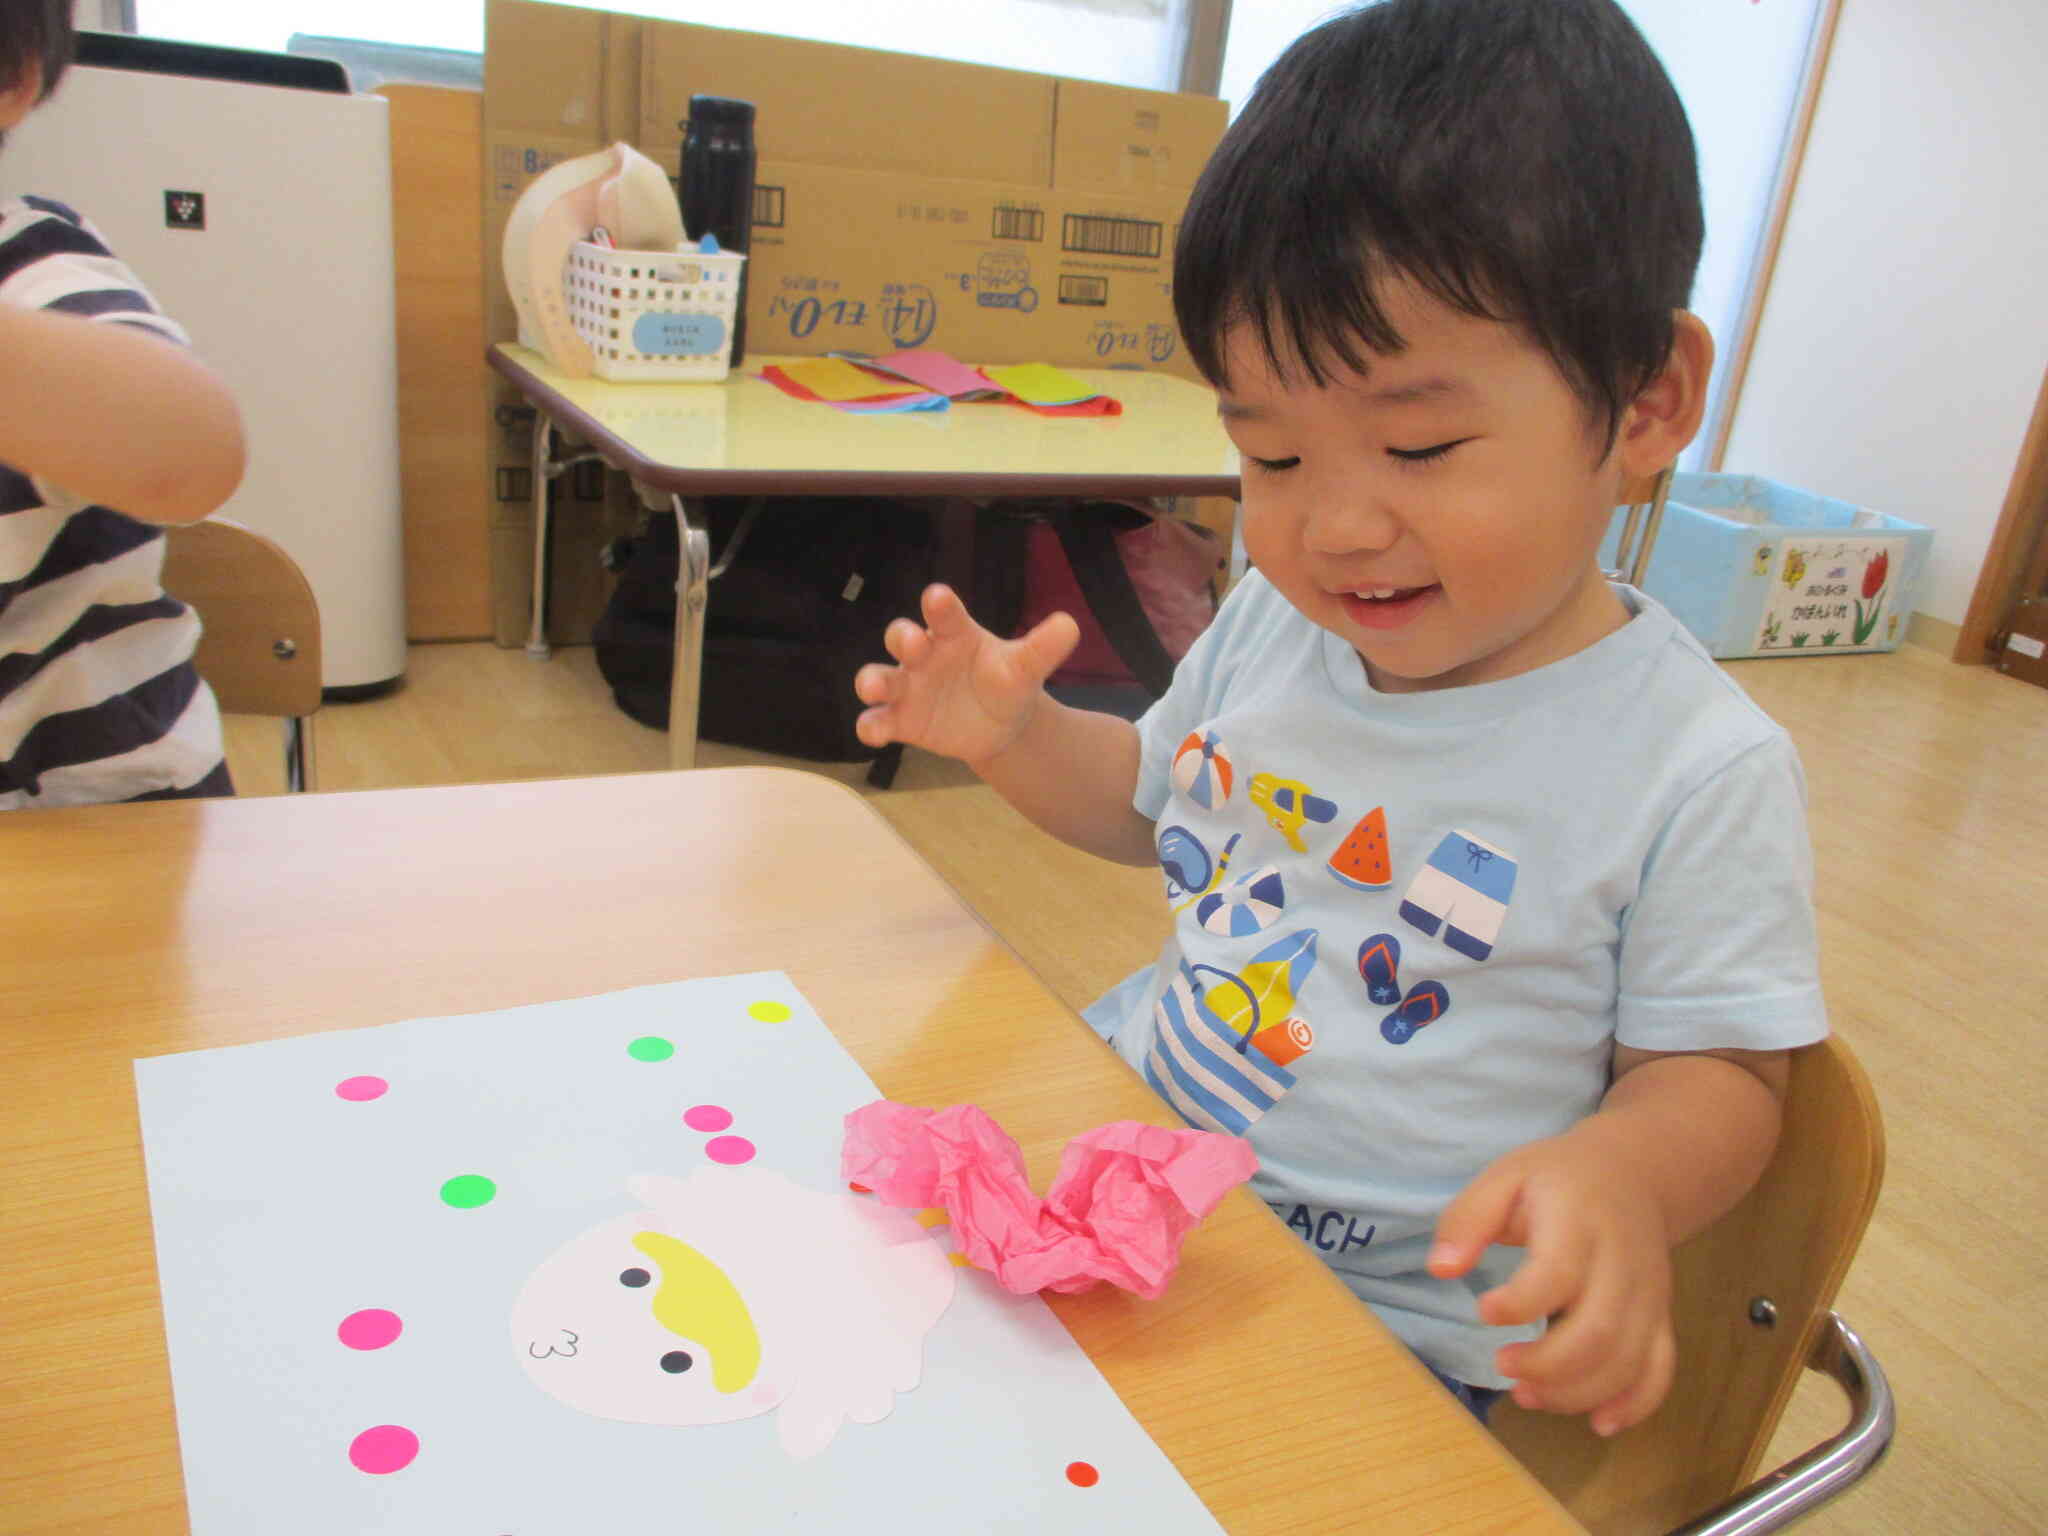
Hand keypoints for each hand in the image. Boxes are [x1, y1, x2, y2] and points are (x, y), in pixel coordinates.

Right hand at [853, 584, 1079, 767]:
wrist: (999, 724)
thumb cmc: (1006, 682)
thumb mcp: (1026, 668)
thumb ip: (1043, 648)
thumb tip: (1070, 625)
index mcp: (955, 633)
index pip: (945, 614)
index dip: (939, 604)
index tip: (938, 597)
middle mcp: (925, 655)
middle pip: (902, 638)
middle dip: (903, 638)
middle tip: (912, 642)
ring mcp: (909, 687)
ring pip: (881, 677)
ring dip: (873, 680)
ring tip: (873, 689)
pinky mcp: (901, 719)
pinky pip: (878, 720)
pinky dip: (871, 725)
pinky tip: (872, 733)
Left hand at [1428, 1130, 1675, 1435]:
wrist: (1634, 1173)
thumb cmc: (1557, 1178)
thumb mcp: (1505, 1177)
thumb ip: (1468, 1220)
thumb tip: (1441, 1269)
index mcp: (1579, 1222)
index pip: (1557, 1273)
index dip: (1519, 1303)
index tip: (1483, 1311)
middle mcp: (1622, 1264)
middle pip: (1597, 1332)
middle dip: (1547, 1365)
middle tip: (1502, 1365)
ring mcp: (1649, 1295)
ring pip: (1626, 1361)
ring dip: (1576, 1392)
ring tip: (1526, 1395)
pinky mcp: (1661, 1317)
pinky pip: (1660, 1369)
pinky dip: (1635, 1404)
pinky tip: (1599, 1423)